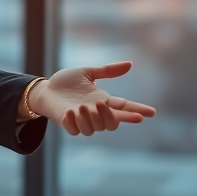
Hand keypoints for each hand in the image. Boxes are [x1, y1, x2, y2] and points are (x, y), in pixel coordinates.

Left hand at [26, 62, 155, 135]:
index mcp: (103, 101)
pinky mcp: (68, 124)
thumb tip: (129, 64)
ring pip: (94, 129)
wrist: (46, 89)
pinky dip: (74, 123)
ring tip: (81, 106)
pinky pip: (75, 131)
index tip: (151, 113)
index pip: (124, 108)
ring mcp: (82, 120)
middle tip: (100, 103)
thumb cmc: (66, 82)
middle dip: (109, 116)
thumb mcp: (88, 72)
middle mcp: (95, 113)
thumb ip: (107, 71)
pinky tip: (69, 113)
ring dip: (90, 118)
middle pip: (112, 124)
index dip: (137, 111)